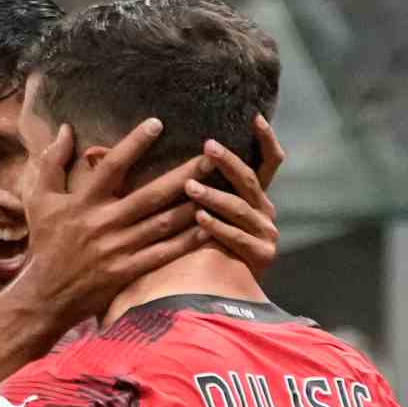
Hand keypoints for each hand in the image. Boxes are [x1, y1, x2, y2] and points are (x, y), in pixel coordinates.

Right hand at [16, 118, 210, 326]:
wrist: (44, 295)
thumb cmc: (45, 243)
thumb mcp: (38, 200)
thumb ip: (51, 163)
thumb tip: (65, 129)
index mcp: (83, 202)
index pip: (112, 167)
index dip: (134, 144)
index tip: (157, 123)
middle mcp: (104, 224)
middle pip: (150, 195)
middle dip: (183, 175)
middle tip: (210, 156)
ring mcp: (118, 250)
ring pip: (163, 224)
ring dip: (193, 206)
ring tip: (219, 187)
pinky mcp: (128, 272)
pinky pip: (163, 254)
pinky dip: (187, 242)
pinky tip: (209, 228)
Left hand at [185, 114, 284, 278]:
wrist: (221, 290)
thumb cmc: (203, 243)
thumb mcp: (205, 209)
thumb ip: (192, 183)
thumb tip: (137, 152)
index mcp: (257, 196)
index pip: (270, 161)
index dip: (266, 139)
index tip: (254, 117)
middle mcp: (265, 211)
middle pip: (251, 180)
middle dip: (229, 162)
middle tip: (207, 147)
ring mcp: (266, 233)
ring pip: (241, 208)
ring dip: (214, 196)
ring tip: (190, 187)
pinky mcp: (262, 255)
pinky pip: (236, 237)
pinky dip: (217, 227)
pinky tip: (199, 218)